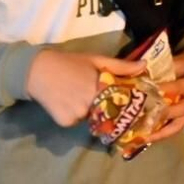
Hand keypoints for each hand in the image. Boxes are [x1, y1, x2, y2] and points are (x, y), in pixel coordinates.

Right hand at [26, 51, 144, 126]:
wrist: (38, 70)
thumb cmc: (70, 62)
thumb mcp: (97, 60)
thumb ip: (121, 66)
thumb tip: (145, 66)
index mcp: (100, 88)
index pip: (120, 101)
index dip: (121, 99)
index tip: (119, 96)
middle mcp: (90, 105)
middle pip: (106, 111)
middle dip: (104, 105)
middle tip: (92, 92)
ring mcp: (77, 116)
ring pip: (91, 117)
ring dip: (88, 109)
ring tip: (77, 94)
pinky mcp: (65, 123)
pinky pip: (76, 122)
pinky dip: (74, 115)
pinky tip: (66, 102)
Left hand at [143, 50, 183, 144]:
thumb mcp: (177, 61)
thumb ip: (161, 69)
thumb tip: (138, 74)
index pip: (177, 88)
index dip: (161, 91)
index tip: (144, 95)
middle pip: (178, 111)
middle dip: (158, 116)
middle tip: (138, 120)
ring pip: (177, 125)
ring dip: (159, 132)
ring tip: (141, 137)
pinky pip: (175, 128)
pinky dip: (161, 133)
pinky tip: (147, 137)